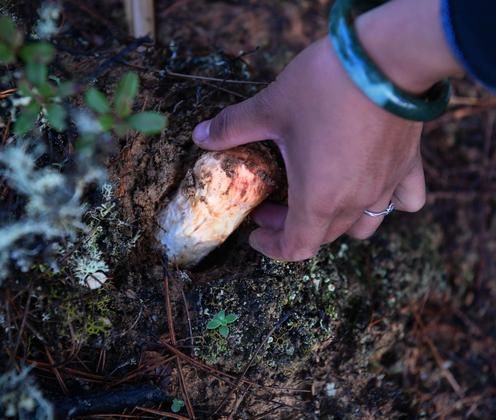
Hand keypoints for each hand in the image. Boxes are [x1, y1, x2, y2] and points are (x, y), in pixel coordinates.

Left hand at [192, 38, 425, 260]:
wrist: (388, 57)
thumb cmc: (325, 88)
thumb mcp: (269, 108)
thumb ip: (232, 127)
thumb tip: (201, 136)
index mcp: (318, 199)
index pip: (296, 248)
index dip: (272, 246)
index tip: (256, 231)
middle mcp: (355, 201)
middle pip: (323, 235)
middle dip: (292, 226)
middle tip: (270, 203)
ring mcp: (386, 186)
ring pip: (362, 224)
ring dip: (335, 219)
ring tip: (317, 194)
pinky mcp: (409, 164)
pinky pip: (404, 199)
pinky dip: (387, 201)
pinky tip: (372, 183)